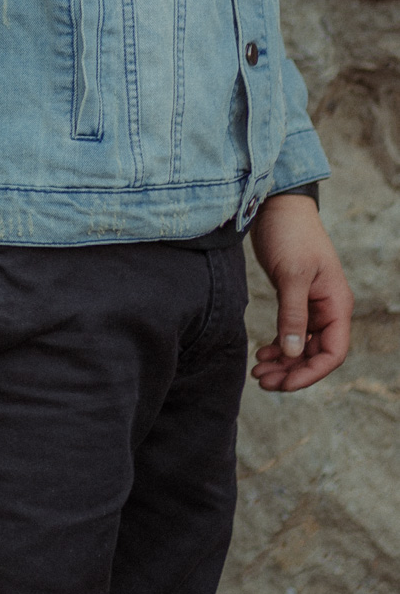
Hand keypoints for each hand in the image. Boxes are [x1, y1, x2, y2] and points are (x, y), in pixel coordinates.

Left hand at [248, 193, 351, 390]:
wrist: (278, 208)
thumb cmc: (290, 236)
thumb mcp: (291, 276)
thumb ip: (292, 315)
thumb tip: (292, 353)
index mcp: (336, 305)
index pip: (333, 352)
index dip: (310, 373)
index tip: (283, 384)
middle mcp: (328, 309)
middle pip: (316, 354)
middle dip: (291, 371)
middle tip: (261, 381)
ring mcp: (312, 305)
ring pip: (301, 345)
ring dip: (283, 362)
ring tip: (257, 372)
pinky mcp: (294, 299)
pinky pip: (291, 332)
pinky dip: (278, 345)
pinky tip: (260, 352)